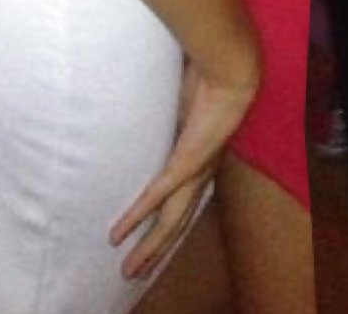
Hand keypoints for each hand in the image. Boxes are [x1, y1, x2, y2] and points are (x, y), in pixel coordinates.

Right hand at [108, 55, 257, 280]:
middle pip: (177, 224)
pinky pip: (156, 197)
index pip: (184, 205)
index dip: (169, 227)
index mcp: (203, 163)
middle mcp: (201, 175)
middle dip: (156, 250)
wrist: (229, 74)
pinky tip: (117, 234)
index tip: (153, 241)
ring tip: (128, 269)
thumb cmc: (209, 81)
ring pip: (169, 222)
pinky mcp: (184, 163)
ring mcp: (193, 172)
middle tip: (134, 272)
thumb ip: (170, 119)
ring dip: (147, 248)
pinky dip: (135, 217)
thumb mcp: (184, 106)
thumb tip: (150, 116)